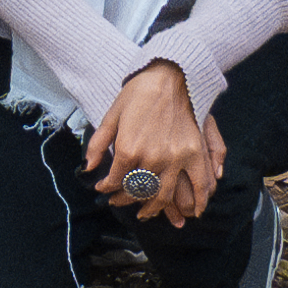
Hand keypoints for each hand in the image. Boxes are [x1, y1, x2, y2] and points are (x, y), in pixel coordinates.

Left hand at [86, 57, 217, 226]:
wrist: (170, 74)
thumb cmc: (139, 92)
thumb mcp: (111, 114)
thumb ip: (99, 144)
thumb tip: (89, 167)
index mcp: (128, 149)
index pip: (115, 181)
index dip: (107, 188)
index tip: (104, 189)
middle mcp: (151, 158)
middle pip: (138, 192)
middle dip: (127, 201)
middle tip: (121, 202)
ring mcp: (175, 158)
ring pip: (165, 195)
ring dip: (156, 209)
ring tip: (148, 213)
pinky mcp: (194, 153)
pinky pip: (198, 184)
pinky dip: (197, 200)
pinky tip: (192, 211)